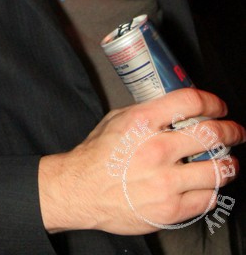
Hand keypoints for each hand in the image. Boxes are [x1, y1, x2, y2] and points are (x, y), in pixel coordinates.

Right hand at [39, 88, 244, 234]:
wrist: (81, 190)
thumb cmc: (98, 155)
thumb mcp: (118, 119)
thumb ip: (148, 112)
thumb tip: (177, 107)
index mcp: (143, 122)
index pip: (190, 102)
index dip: (212, 102)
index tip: (219, 107)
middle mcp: (157, 149)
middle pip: (211, 134)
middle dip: (232, 131)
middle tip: (236, 131)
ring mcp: (165, 181)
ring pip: (217, 170)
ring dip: (230, 164)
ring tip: (230, 162)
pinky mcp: (170, 208)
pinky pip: (207, 198)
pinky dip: (213, 190)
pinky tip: (209, 184)